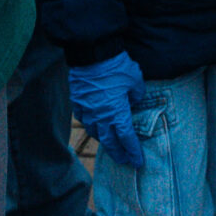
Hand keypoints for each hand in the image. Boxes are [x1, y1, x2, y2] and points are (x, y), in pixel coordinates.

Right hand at [69, 51, 146, 166]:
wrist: (92, 54)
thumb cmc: (117, 67)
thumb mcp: (135, 80)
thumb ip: (137, 95)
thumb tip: (132, 100)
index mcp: (117, 114)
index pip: (126, 138)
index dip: (132, 151)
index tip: (137, 161)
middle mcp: (101, 117)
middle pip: (110, 142)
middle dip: (118, 153)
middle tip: (124, 160)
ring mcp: (87, 111)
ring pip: (95, 133)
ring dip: (104, 140)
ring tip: (110, 144)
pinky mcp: (78, 103)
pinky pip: (84, 120)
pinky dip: (90, 125)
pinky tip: (94, 126)